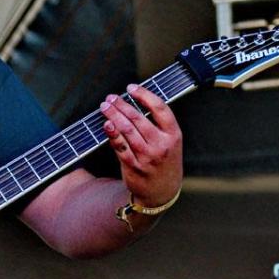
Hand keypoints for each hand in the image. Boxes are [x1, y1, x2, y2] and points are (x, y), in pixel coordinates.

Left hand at [99, 84, 182, 207]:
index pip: (160, 108)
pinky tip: (106, 124)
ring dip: (113, 116)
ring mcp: (147, 157)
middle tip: (111, 97)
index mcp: (174, 135)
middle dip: (121, 105)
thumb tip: (134, 100)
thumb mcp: (171, 141)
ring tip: (105, 107)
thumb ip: (158, 123)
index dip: (144, 95)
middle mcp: (161, 145)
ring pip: (127, 130)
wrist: (162, 191)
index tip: (131, 87)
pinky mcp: (133, 166)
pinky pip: (120, 147)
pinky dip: (112, 134)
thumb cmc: (164, 160)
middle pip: (138, 118)